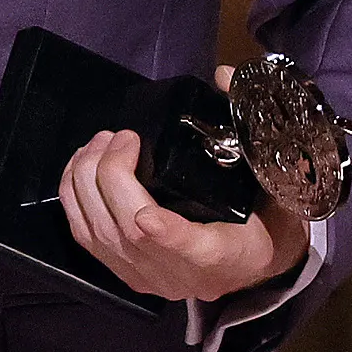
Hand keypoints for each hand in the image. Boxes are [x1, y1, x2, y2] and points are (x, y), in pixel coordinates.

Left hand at [58, 68, 307, 306]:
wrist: (253, 272)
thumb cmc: (265, 225)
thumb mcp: (277, 186)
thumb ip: (254, 134)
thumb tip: (223, 75)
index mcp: (223, 255)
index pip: (191, 249)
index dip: (165, 234)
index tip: (147, 215)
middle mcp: (178, 274)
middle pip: (130, 231)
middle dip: (113, 175)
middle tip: (123, 136)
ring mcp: (145, 276)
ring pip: (99, 232)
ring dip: (88, 180)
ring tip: (101, 143)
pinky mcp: (123, 272)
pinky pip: (84, 236)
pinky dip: (74, 197)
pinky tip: (82, 166)